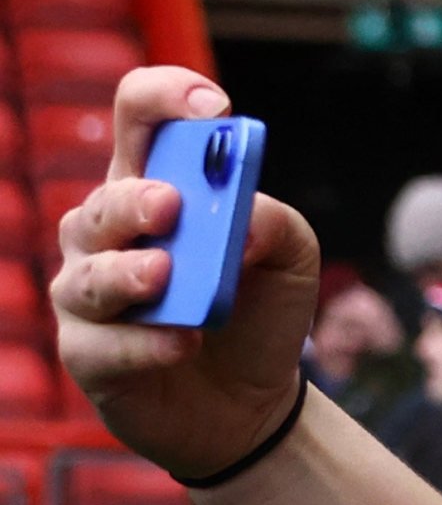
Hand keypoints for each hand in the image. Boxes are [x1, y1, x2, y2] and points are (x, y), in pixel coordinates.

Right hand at [49, 67, 319, 485]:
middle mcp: (106, 233)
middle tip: (170, 205)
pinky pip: (104, 344)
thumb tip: (246, 215)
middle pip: (107, 200)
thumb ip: (276, 225)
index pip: (140, 120)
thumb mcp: (289, 263)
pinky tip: (184, 342)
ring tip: (166, 275)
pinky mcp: (88, 354)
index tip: (212, 107)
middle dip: (136, 200)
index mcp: (152, 188)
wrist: (253, 405)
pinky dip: (145, 342)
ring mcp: (89, 292)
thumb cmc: (256, 315)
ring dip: (128, 272)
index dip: (165, 99)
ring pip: (92, 273)